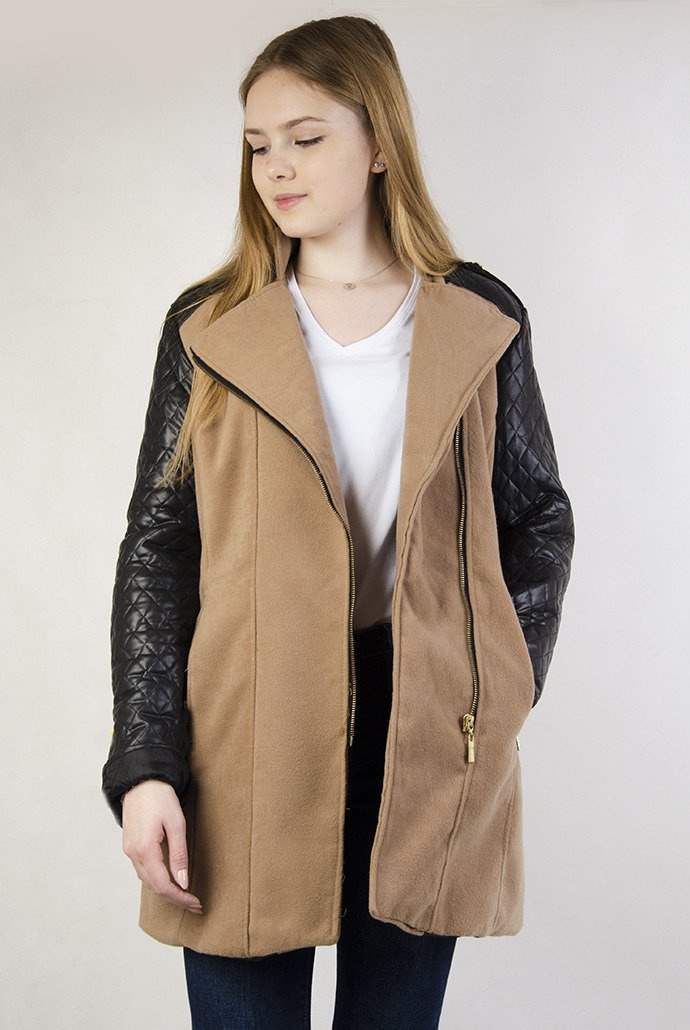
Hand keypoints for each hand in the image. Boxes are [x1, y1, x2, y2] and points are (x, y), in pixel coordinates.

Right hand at [121, 780, 202, 914]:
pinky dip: (157, 879)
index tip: (196, 903)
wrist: (141, 780)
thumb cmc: (160, 798)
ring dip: (165, 890)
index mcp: (144, 850)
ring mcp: (128, 850)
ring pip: (147, 880)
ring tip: (185, 896)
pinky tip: (169, 880)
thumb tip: (183, 882)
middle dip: (175, 898)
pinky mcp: (129, 845)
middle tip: (195, 905)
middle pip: (154, 887)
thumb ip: (179, 854)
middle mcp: (133, 853)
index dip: (180, 898)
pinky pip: (143, 869)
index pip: (163, 885)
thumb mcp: (176, 824)